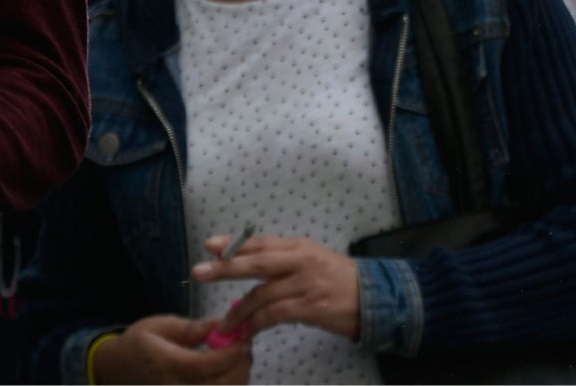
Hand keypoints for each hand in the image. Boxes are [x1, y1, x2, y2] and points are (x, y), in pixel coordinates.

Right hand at [90, 313, 251, 383]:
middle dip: (240, 365)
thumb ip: (191, 328)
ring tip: (236, 359)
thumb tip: (219, 324)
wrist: (113, 370)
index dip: (232, 353)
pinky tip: (225, 373)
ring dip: (236, 377)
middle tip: (245, 346)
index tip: (244, 337)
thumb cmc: (138, 344)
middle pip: (220, 385)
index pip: (208, 365)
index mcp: (167, 365)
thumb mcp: (160, 326)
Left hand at [194, 233, 360, 341]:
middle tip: (199, 272)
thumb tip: (249, 272)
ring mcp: (306, 283)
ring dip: (238, 311)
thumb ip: (285, 265)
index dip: (235, 245)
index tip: (211, 246)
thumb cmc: (340, 281)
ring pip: (261, 294)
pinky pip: (274, 315)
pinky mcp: (310, 306)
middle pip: (257, 262)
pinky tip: (247, 332)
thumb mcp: (314, 262)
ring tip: (224, 324)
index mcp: (301, 247)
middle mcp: (302, 260)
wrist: (375, 298)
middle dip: (225, 268)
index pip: (262, 243)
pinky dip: (256, 324)